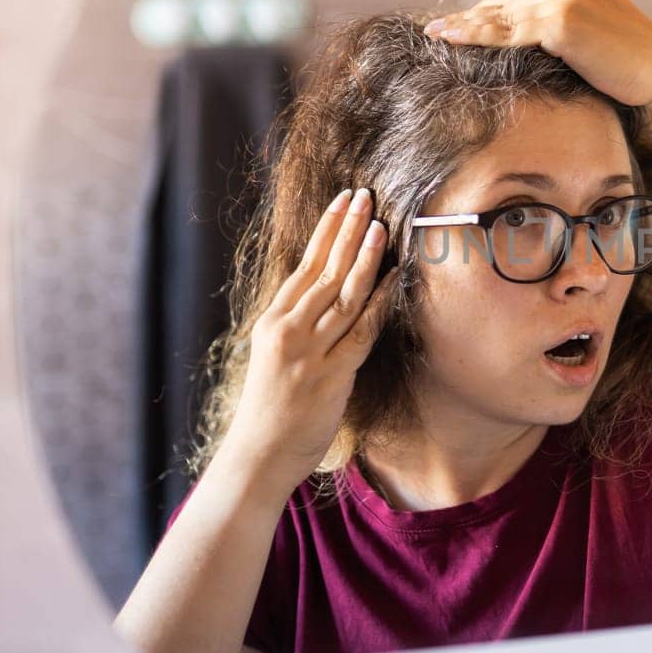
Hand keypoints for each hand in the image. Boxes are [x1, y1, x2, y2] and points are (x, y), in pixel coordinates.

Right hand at [222, 187, 400, 497]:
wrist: (258, 455)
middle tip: (365, 196)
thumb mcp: (273, 357)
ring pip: (343, 294)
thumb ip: (296, 326)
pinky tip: (393, 281)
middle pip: (324, 270)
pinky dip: (379, 304)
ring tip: (381, 226)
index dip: (327, 230)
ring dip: (364, 257)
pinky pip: (360, 331)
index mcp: (272, 321)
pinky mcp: (329, 375)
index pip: (304, 265)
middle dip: (347, 230)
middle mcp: (287, 329)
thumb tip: (324, 297)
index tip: (343, 201)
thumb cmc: (269, 410)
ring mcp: (308, 351)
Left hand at [423, 0, 651, 105]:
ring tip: (436, 34)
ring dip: (465, 26)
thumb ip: (564, 23)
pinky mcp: (559, 21)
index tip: (462, 21)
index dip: (491, 10)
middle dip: (473, 17)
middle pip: (508, 1)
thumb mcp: (596, 30)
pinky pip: (506, 33)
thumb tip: (527, 40)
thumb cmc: (634, 63)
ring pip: (502, 16)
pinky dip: (474, 37)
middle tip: (439, 28)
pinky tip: (449, 39)